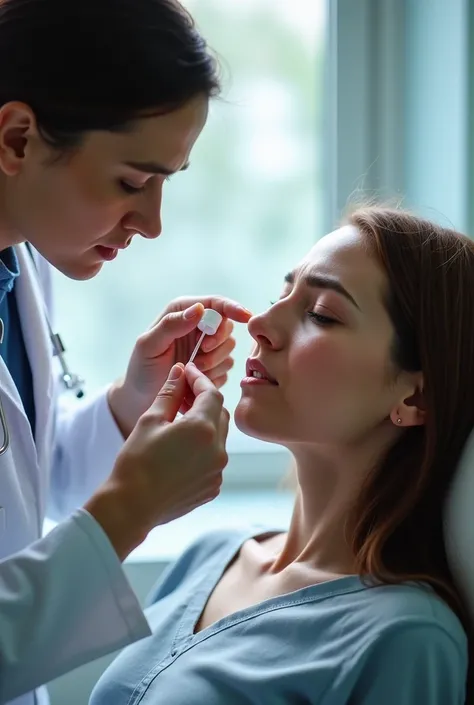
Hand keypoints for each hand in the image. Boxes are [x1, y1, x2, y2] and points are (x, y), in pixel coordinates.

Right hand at [85, 363, 229, 559]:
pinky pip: (214, 459)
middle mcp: (218, 450)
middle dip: (204, 401)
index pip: (211, 393)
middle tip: (182, 395)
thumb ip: (170, 393)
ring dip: (205, 425)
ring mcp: (217, 471)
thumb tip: (180, 372)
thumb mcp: (150, 420)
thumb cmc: (136, 462)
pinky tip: (181, 449)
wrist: (131, 506)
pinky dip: (203, 448)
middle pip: (219, 413)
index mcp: (202, 429)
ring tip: (180, 423)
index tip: (187, 373)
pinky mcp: (213, 486)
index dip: (200, 380)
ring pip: (219, 437)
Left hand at [108, 296, 250, 435]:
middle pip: (227, 326)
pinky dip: (214, 375)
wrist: (142, 398)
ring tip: (192, 370)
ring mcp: (207, 348)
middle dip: (218, 341)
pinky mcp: (214, 367)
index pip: (215, 304)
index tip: (245, 317)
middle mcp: (198, 327)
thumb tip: (199, 309)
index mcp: (183, 313)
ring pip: (229, 348)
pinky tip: (196, 380)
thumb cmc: (142, 368)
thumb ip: (172, 324)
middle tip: (201, 353)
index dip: (233, 307)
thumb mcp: (149, 344)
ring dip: (214, 361)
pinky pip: (227, 368)